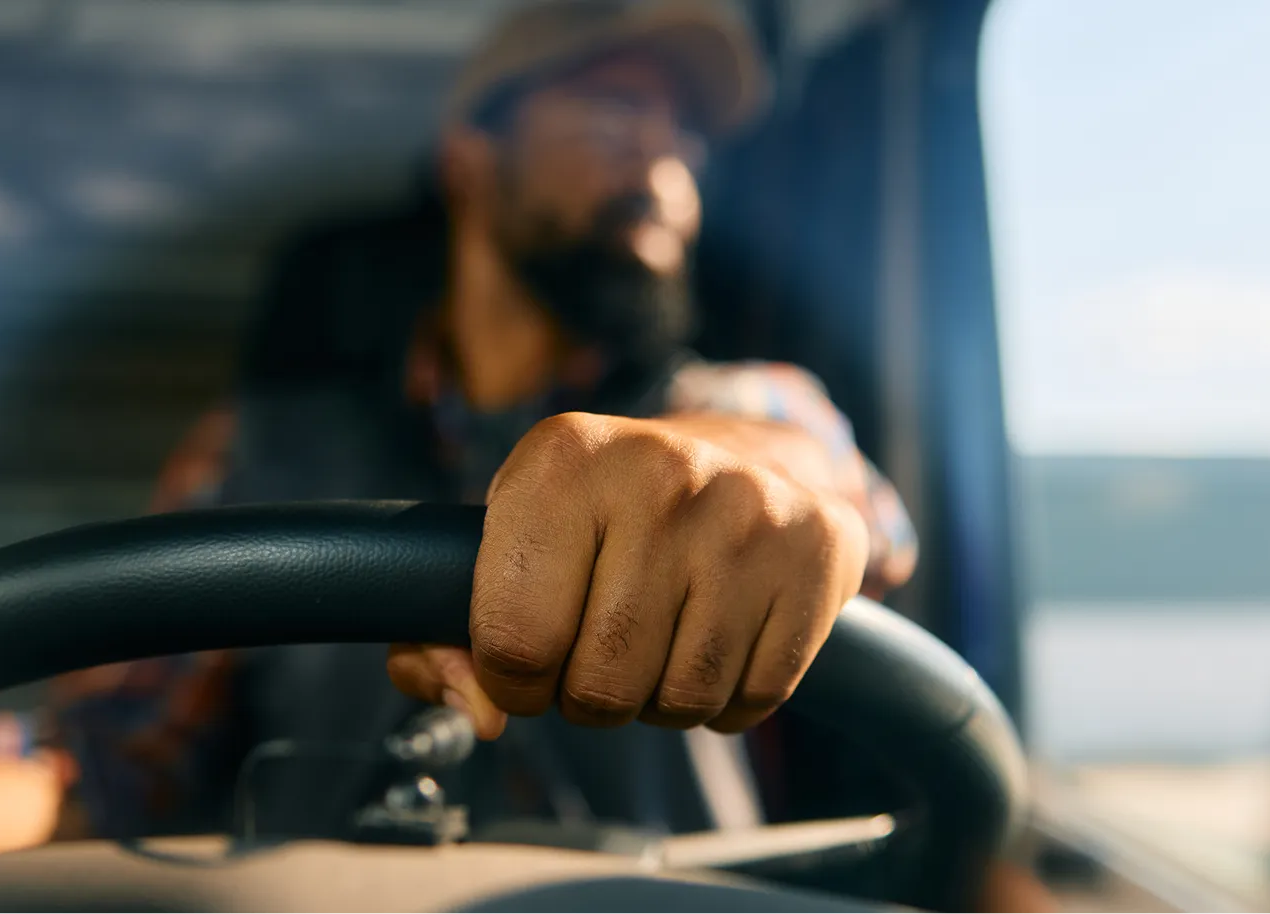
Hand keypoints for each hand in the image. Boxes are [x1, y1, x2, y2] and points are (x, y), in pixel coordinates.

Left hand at [389, 411, 869, 736]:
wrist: (746, 455)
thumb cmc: (606, 516)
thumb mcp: (513, 541)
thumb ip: (449, 639)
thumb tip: (480, 714)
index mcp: (564, 459)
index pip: (512, 639)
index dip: (512, 681)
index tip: (528, 663)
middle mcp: (660, 472)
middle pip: (601, 685)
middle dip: (591, 696)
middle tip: (602, 651)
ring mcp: (749, 512)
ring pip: (681, 701)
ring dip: (661, 700)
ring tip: (662, 637)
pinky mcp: (820, 552)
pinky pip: (753, 699)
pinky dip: (728, 698)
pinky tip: (720, 636)